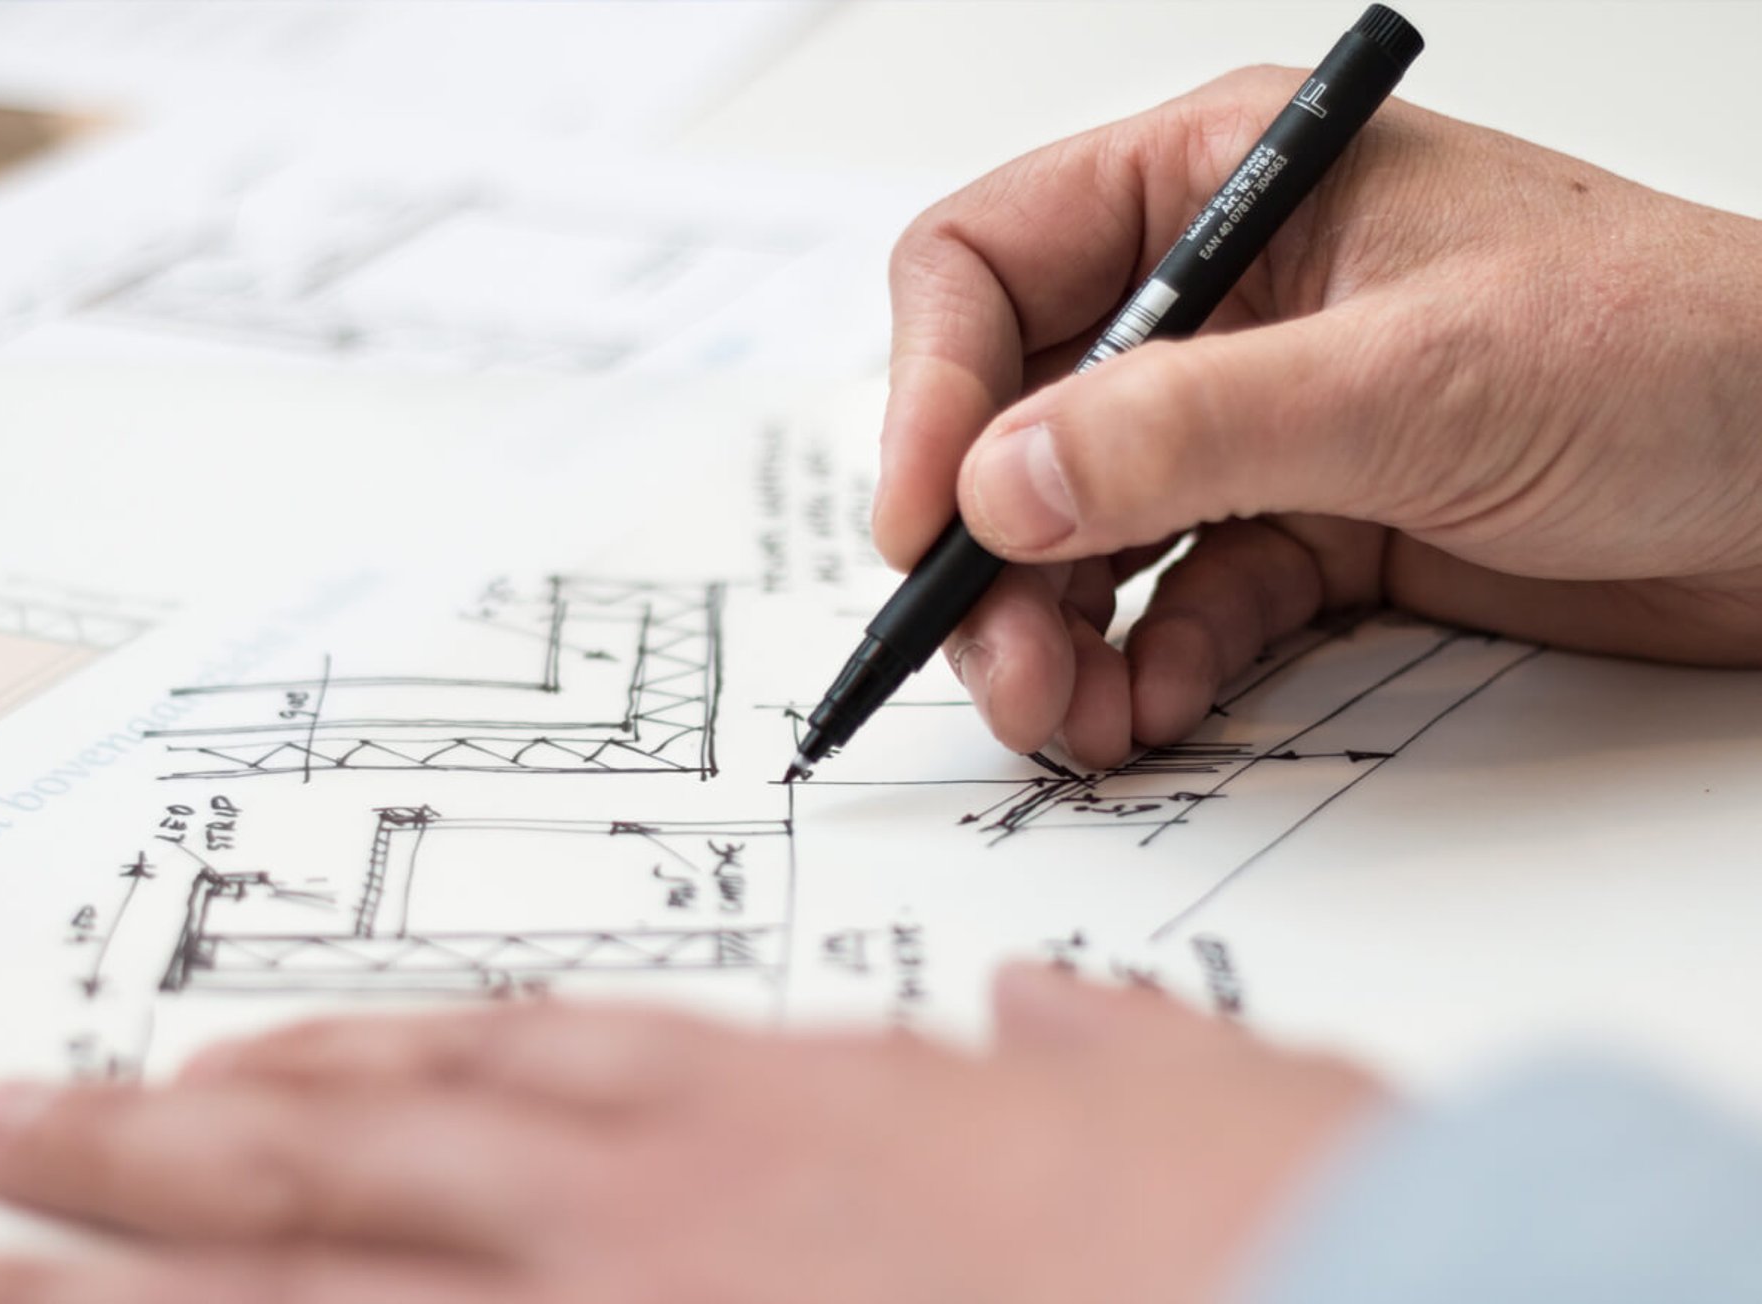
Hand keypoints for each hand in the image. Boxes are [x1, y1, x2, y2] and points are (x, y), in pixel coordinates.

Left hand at [0, 968, 1382, 1303]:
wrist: (1351, 1297)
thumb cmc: (1278, 1234)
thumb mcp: (1181, 1109)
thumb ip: (1079, 1057)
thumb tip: (1047, 1023)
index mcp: (788, 1111)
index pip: (512, 1069)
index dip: (348, 1071)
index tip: (224, 1078)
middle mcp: (673, 1215)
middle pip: (350, 1170)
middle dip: (141, 1162)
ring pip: (309, 1299)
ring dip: (103, 1294)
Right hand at [874, 66, 1761, 765]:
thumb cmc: (1680, 353)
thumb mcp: (1416, 378)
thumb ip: (1189, 429)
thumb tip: (998, 483)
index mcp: (1227, 186)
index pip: (994, 267)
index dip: (931, 394)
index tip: (924, 523)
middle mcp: (1223, 302)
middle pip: (1020, 421)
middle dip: (992, 554)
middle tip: (998, 663)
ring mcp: (1261, 424)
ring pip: (1086, 531)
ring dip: (1054, 630)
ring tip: (1067, 713)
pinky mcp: (1309, 531)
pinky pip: (1178, 602)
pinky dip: (1149, 664)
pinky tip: (1156, 707)